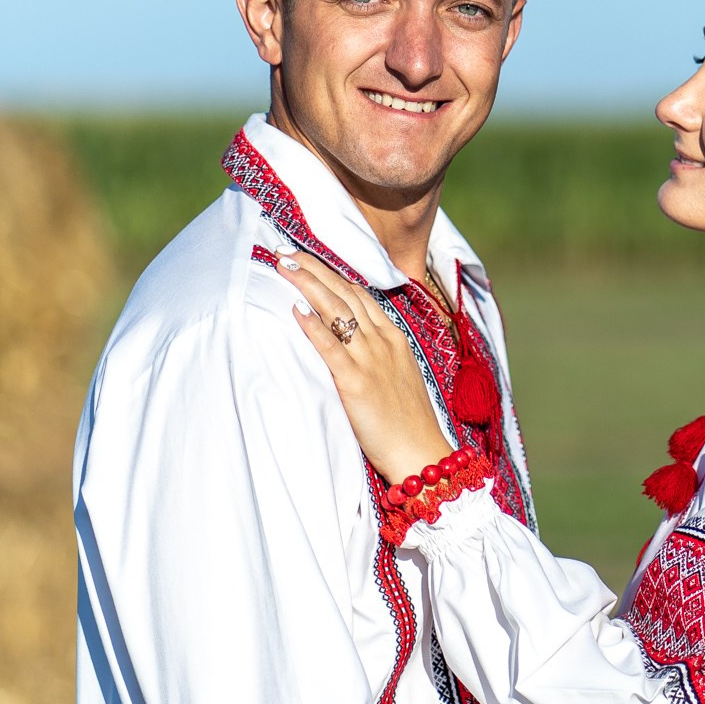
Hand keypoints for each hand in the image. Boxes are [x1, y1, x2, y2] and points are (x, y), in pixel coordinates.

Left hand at [282, 253, 451, 484]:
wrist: (422, 453)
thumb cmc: (407, 421)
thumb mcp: (398, 375)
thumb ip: (378, 353)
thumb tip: (350, 340)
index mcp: (394, 337)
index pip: (359, 293)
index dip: (331, 272)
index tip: (306, 258)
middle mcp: (383, 341)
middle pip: (345, 292)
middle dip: (313, 268)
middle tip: (284, 250)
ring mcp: (371, 359)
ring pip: (337, 309)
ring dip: (308, 283)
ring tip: (283, 265)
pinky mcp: (357, 382)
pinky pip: (331, 347)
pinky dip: (313, 324)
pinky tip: (295, 307)